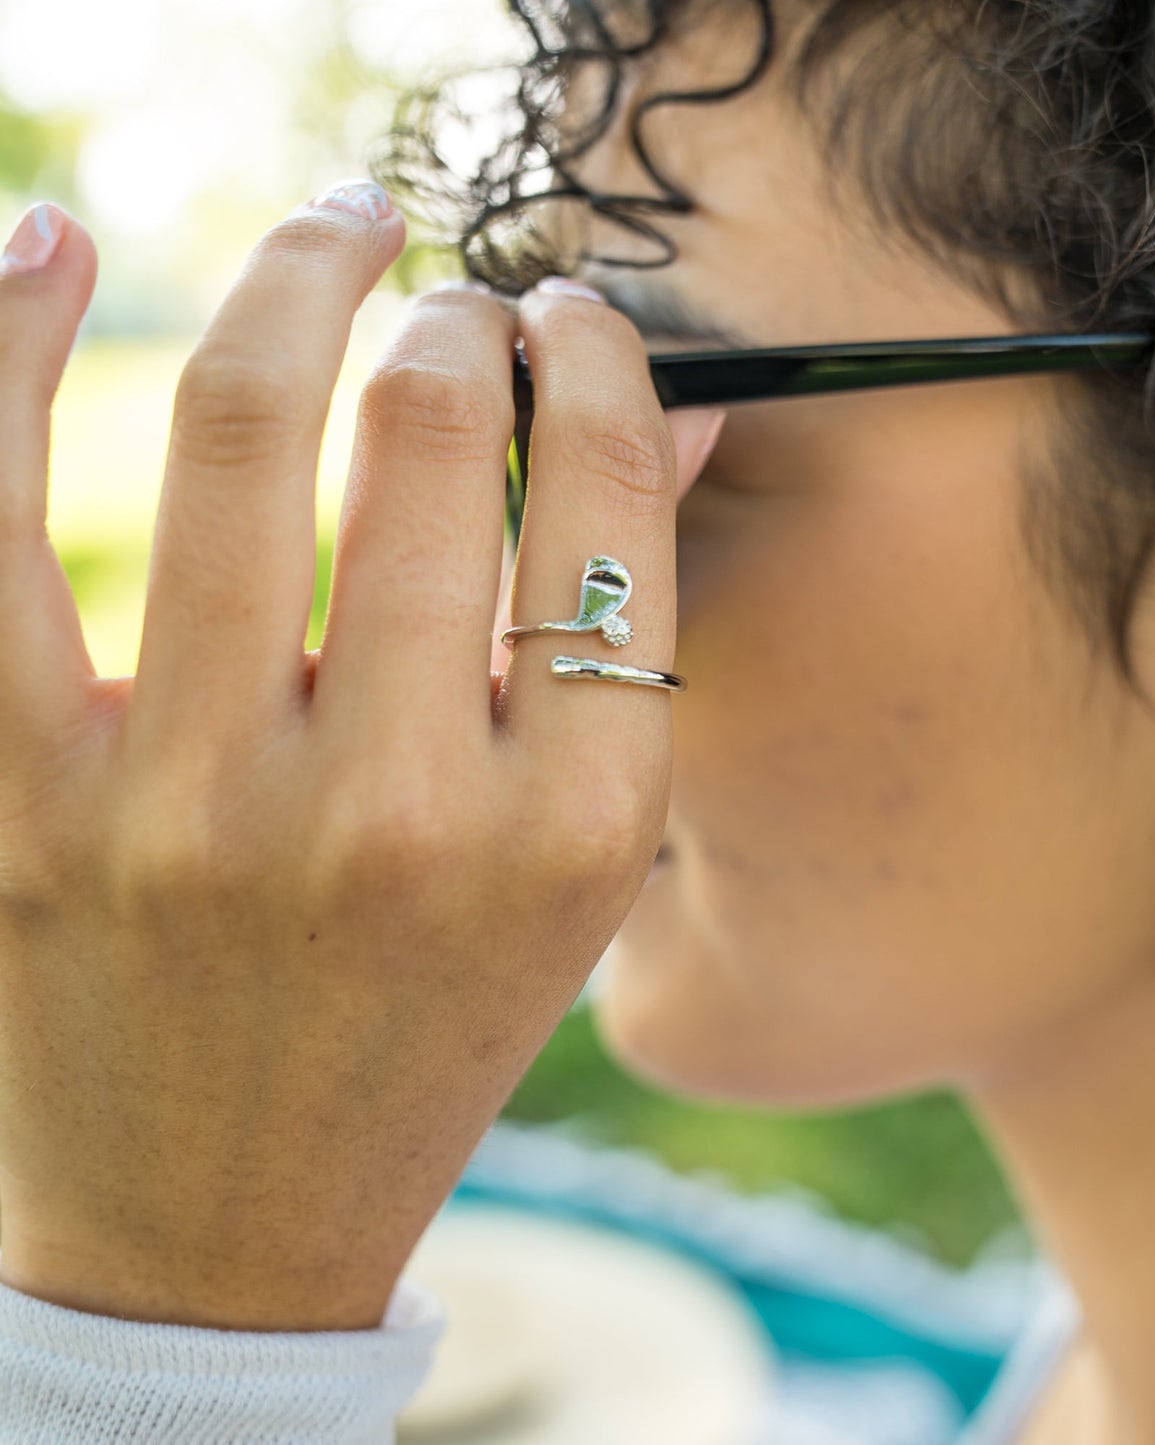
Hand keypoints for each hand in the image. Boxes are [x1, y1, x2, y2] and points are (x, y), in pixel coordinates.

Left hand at [0, 187, 723, 1330]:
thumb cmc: (432, 1024)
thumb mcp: (579, 861)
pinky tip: (56, 240)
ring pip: (231, 433)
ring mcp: (192, 806)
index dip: (597, 367)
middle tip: (456, 294)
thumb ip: (622, 633)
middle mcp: (396, 811)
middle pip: (430, 445)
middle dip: (455, 319)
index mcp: (568, 827)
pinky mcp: (24, 806)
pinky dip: (8, 343)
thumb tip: (669, 414)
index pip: (603, 507)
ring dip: (297, 278)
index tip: (570, 320)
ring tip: (340, 225)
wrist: (229, 1222)